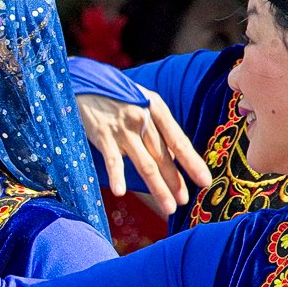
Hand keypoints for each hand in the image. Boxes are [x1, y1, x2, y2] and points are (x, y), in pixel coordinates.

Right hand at [76, 90, 211, 216]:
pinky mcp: (102, 134)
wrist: (83, 80)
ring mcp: (123, 127)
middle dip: (176, 182)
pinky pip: (113, 160)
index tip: (205, 181)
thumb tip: (172, 156)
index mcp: (156, 108)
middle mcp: (143, 118)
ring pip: (145, 164)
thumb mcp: (141, 102)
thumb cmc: (114, 94)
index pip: (179, 141)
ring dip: (159, 188)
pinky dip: (116, 176)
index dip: (193, 162)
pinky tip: (121, 192)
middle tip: (184, 202)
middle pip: (163, 157)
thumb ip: (155, 126)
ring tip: (169, 206)